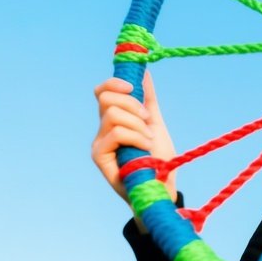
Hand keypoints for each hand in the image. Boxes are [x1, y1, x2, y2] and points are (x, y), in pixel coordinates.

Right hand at [91, 72, 177, 205]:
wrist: (162, 186)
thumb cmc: (158, 159)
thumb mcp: (155, 124)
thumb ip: (148, 100)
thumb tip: (145, 73)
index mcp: (113, 120)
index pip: (102, 92)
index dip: (115, 83)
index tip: (133, 87)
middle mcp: (102, 131)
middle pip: (106, 99)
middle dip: (132, 104)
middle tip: (147, 120)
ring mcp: (99, 144)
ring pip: (112, 115)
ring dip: (138, 124)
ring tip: (148, 140)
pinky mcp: (99, 157)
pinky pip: (116, 133)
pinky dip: (136, 136)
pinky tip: (145, 148)